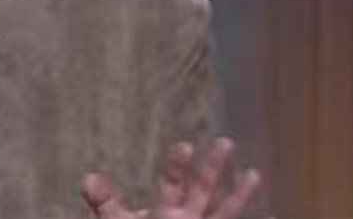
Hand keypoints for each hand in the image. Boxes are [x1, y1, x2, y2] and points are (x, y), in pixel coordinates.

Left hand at [81, 138, 260, 218]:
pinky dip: (247, 212)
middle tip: (224, 141)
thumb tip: (88, 179)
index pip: (172, 183)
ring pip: (223, 211)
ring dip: (238, 196)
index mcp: (166, 209)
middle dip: (212, 168)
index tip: (186, 146)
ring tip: (254, 174)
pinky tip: (265, 206)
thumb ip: (106, 203)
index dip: (178, 166)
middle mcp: (188, 217)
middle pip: (202, 189)